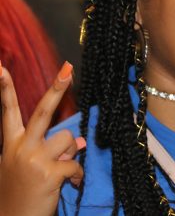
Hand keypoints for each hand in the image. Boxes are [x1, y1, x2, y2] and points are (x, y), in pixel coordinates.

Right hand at [0, 62, 84, 215]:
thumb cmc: (18, 192)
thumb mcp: (28, 166)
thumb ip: (53, 150)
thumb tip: (81, 141)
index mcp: (12, 143)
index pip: (7, 111)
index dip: (4, 89)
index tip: (1, 68)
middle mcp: (21, 146)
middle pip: (43, 110)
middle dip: (57, 88)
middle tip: (68, 68)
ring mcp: (34, 159)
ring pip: (68, 139)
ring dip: (71, 151)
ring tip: (63, 166)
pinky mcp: (49, 174)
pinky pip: (75, 165)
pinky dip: (77, 175)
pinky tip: (71, 183)